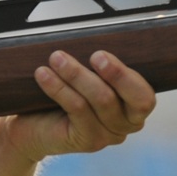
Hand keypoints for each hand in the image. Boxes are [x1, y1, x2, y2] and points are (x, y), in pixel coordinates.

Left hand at [1, 49, 156, 162]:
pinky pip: (76, 109)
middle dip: (111, 74)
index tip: (101, 55)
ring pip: (99, 101)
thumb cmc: (64, 94)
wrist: (32, 125)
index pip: (144, 97)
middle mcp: (126, 124)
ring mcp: (107, 136)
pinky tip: (43, 74)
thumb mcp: (87, 75)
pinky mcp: (87, 141)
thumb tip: (97, 34)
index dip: (126, 77)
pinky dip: (59, 88)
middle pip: (123, 99)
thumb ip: (100, 65)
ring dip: (77, 75)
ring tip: (56, 58)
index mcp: (134, 106)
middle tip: (93, 55)